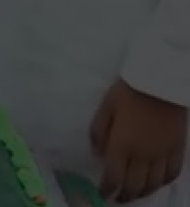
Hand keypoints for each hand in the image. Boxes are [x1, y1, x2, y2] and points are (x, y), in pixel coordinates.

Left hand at [90, 79, 186, 202]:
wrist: (160, 82)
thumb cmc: (128, 92)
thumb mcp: (105, 108)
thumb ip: (98, 132)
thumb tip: (97, 154)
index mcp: (122, 145)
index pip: (114, 177)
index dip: (107, 189)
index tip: (102, 193)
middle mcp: (143, 155)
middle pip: (134, 185)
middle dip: (124, 196)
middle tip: (117, 198)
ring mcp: (163, 153)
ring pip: (155, 184)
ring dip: (143, 193)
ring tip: (134, 194)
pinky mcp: (178, 148)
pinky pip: (173, 173)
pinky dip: (164, 182)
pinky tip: (158, 183)